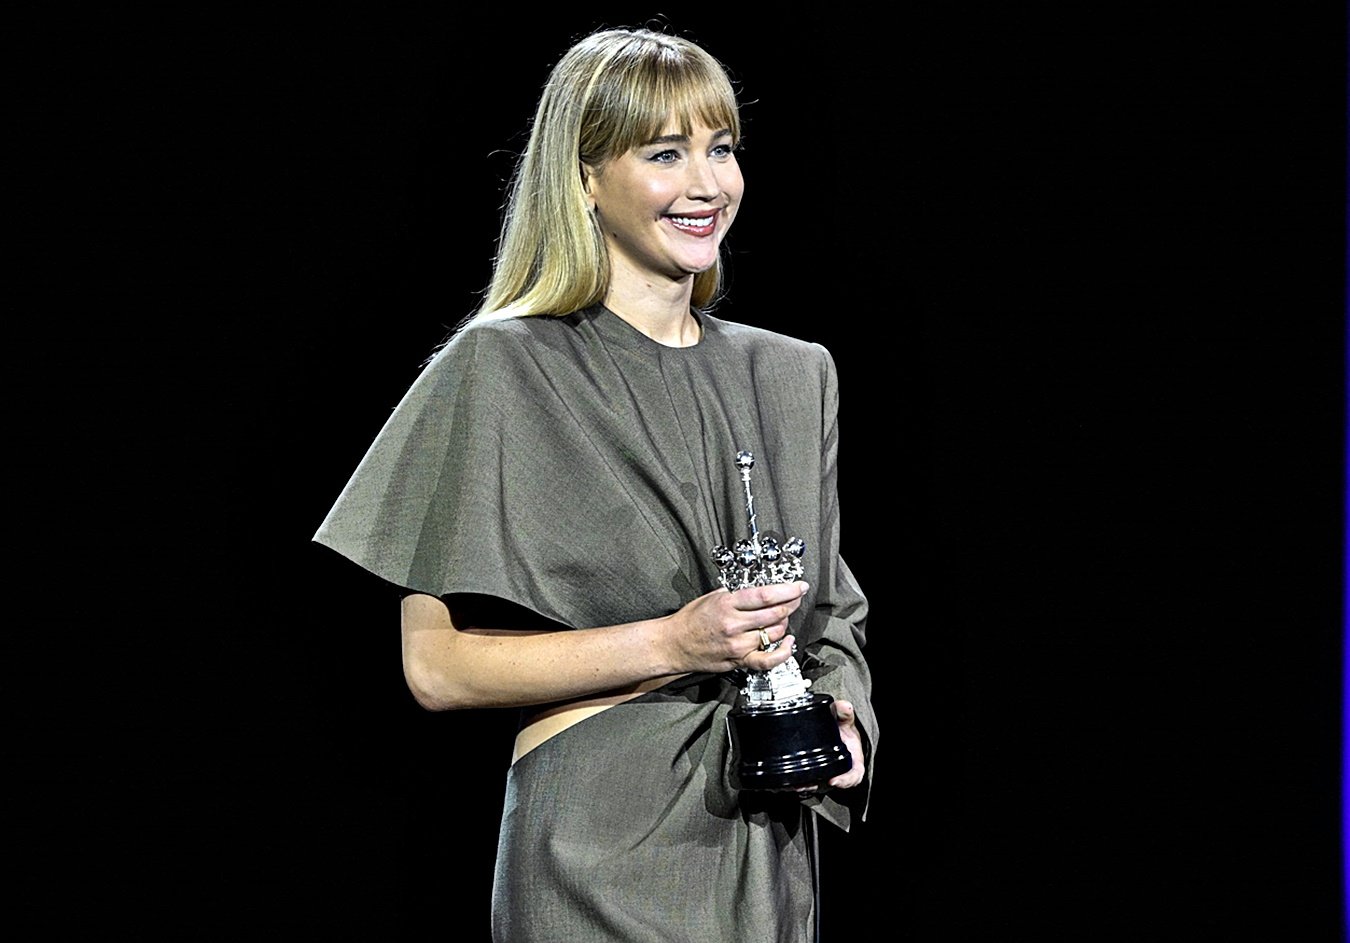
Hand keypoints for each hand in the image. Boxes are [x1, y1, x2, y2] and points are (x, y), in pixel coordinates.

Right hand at [663, 581, 807, 674]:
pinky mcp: (738, 660)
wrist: (674, 644)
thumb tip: (760, 590)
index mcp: (726, 604)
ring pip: (774, 633)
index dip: (787, 590)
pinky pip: (767, 659)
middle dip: (791, 604)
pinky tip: (788, 642)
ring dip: (785, 623)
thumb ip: (736, 593)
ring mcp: (737, 645)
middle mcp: (733, 624)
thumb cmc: (690, 620)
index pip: (765, 595)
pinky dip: (783, 651)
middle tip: (796, 598)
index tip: (798, 586)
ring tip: (784, 616)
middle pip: (774, 613)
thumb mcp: (711, 597)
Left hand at [794, 699, 865, 796]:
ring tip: (790, 783)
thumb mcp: (846, 722)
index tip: (834, 780)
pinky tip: (783, 782)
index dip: (844, 781)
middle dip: (815, 786)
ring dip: (801, 786)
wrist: (836, 734)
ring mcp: (823, 776)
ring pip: (812, 786)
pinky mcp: (811, 775)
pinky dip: (792, 783)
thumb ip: (845, 714)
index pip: (852, 776)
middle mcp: (838, 773)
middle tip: (803, 784)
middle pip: (828, 784)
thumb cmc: (844, 732)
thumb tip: (845, 706)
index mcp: (852, 763)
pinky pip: (802, 782)